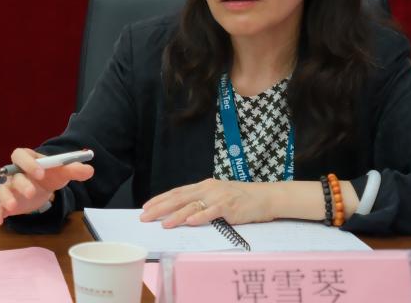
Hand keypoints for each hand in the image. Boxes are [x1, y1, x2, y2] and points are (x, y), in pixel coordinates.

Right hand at [0, 148, 94, 226]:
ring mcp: (9, 188)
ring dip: (6, 197)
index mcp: (27, 160)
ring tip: (13, 206)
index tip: (41, 172)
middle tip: (32, 192)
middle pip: (13, 175)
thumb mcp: (62, 172)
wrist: (42, 186)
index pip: (21, 155)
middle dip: (21, 183)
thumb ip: (74, 170)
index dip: (29, 163)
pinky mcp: (7, 204)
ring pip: (3, 190)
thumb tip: (89, 170)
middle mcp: (14, 173)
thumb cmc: (49, 175)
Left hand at [140, 178, 274, 227]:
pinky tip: (189, 222)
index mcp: (204, 186)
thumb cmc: (241, 198)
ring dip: (176, 215)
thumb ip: (202, 201)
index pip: (177, 192)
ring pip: (192, 206)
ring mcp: (218, 198)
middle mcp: (208, 189)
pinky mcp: (229, 207)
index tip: (146, 207)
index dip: (160, 199)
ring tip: (163, 223)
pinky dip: (200, 217)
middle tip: (145, 216)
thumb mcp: (218, 195)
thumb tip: (182, 211)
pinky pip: (212, 212)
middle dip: (160, 207)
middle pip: (179, 198)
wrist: (265, 197)